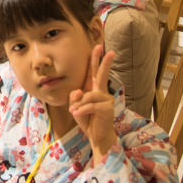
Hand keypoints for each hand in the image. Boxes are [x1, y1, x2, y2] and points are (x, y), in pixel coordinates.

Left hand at [69, 45, 117, 159]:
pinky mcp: (107, 108)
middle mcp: (101, 91)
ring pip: (89, 95)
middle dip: (104, 62)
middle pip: (102, 74)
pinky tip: (77, 114)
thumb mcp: (75, 107)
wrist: (96, 136)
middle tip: (108, 50)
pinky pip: (90, 105)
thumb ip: (75, 97)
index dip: (95, 59)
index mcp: (93, 89)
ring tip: (75, 112)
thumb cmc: (86, 119)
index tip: (98, 47)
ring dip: (80, 104)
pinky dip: (82, 110)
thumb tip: (79, 91)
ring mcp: (106, 99)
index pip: (93, 72)